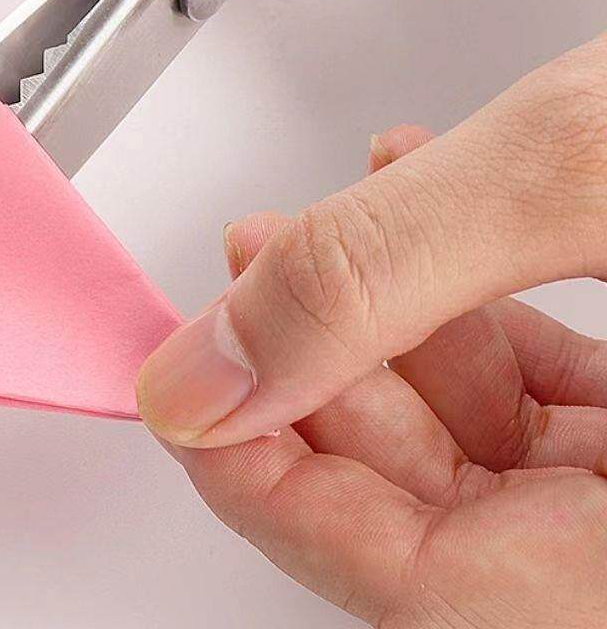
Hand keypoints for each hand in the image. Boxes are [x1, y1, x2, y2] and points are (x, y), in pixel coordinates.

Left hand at [137, 34, 606, 626]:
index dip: (274, 490)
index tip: (190, 400)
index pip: (422, 590)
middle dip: (318, 380)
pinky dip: (460, 307)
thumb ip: (374, 272)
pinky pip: (548, 398)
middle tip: (245, 290)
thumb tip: (201, 373)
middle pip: (440, 515)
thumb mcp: (577, 170)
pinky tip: (412, 221)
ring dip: (376, 327)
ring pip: (484, 448)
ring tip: (306, 234)